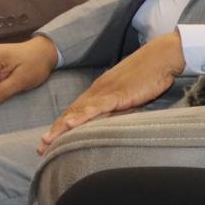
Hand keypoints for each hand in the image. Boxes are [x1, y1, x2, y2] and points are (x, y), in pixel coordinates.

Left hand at [36, 31, 185, 153]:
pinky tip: (70, 125)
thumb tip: (113, 120)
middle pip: (73, 113)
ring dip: (62, 127)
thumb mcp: (131, 94)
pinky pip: (96, 107)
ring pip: (79, 112)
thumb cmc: (151, 74)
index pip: (77, 110)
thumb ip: (121, 106)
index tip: (51, 140)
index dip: (63, 125)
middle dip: (56, 131)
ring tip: (48, 142)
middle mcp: (99, 90)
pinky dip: (81, 117)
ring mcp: (106, 91)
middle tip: (41, 147)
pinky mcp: (118, 94)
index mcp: (101, 90)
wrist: (163, 57)